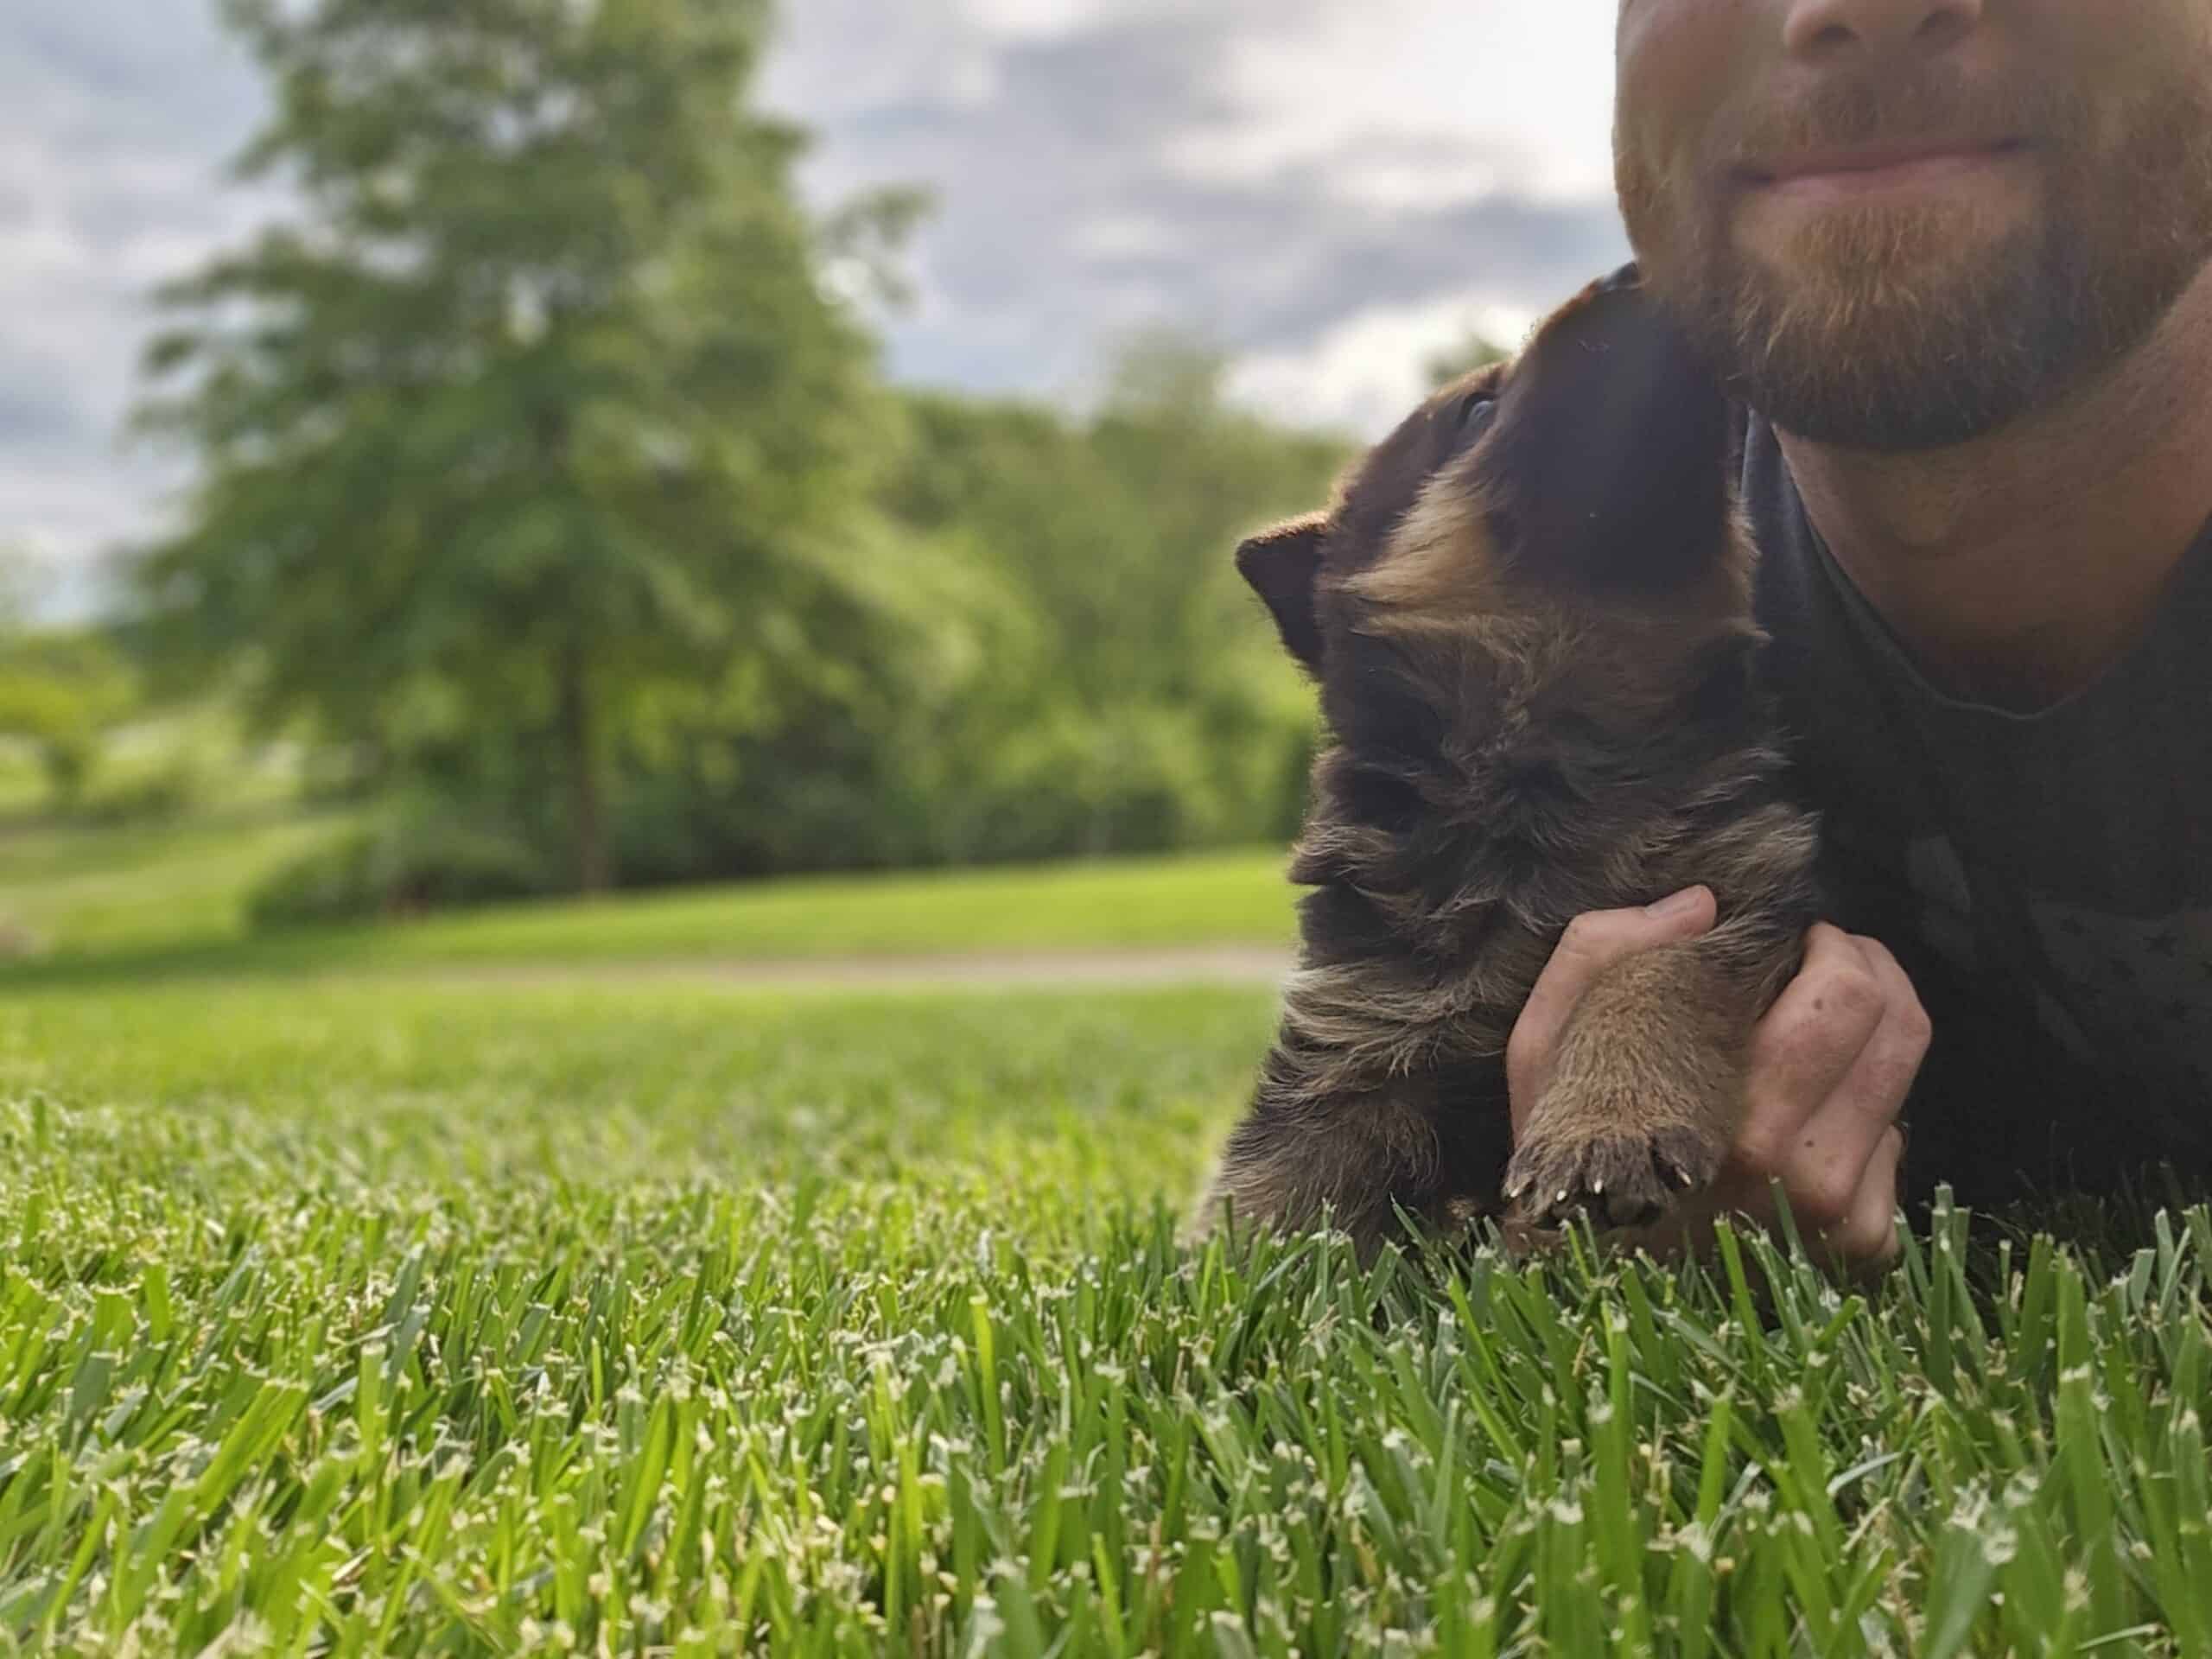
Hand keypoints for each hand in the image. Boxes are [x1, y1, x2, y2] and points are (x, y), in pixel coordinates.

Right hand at [1506, 889, 1926, 1274]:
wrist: (1582, 1284)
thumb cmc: (1566, 1153)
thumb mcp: (1544, 1048)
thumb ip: (1602, 956)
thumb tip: (1700, 905)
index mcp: (1729, 1121)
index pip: (1841, 995)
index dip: (1820, 942)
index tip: (1784, 937)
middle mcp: (1800, 1172)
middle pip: (1895, 1021)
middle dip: (1862, 963)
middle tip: (1820, 955)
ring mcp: (1840, 1215)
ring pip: (1906, 1073)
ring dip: (1874, 1025)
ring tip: (1820, 1015)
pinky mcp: (1863, 1243)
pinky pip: (1899, 1143)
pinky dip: (1864, 1113)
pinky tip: (1808, 1112)